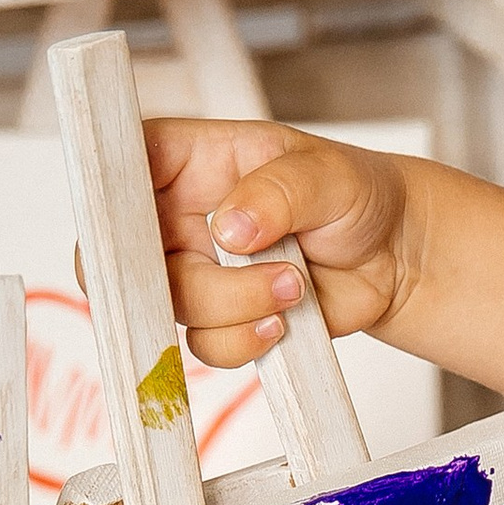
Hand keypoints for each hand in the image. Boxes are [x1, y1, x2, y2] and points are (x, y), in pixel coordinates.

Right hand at [145, 115, 425, 369]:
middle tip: (237, 258)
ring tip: (294, 282)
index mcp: (189, 160)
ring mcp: (196, 270)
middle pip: (125, 253)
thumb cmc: (354, 194)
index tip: (139, 214)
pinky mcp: (220, 318)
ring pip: (172, 304)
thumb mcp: (327, 174)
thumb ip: (278, 192)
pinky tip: (284, 320)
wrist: (393, 256)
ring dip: (234, 304)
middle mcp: (178, 215)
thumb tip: (231, 227)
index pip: (121, 163)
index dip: (110, 190)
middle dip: (174, 271)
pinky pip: (205, 344)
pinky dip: (245, 340)